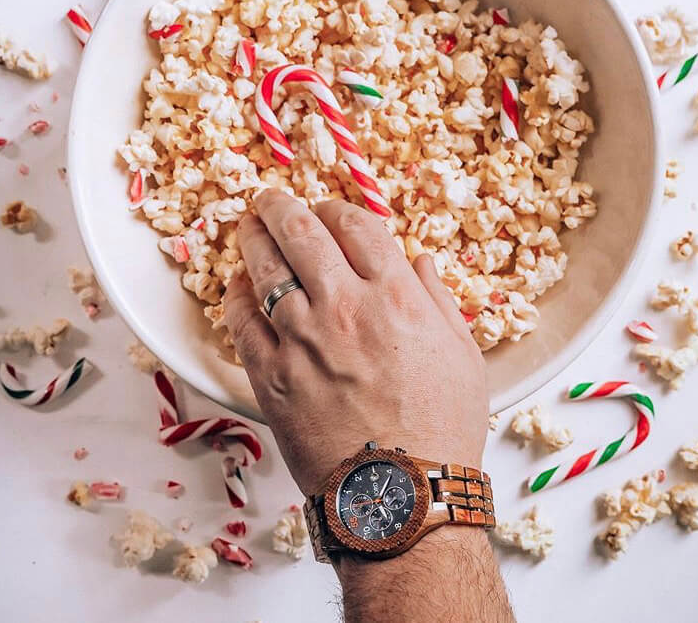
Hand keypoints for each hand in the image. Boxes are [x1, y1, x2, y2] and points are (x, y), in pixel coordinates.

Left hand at [222, 189, 488, 495]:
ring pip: (264, 267)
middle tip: (269, 199)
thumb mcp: (463, 356)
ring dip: (251, 238)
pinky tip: (236, 284)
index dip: (335, 208)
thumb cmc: (442, 427)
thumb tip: (420, 262)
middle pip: (301, 231)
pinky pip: (240, 320)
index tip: (326, 210)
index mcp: (395, 296)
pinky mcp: (270, 375)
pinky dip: (235, 295)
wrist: (400, 498)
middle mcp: (345, 306)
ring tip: (246, 227)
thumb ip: (438, 300)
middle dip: (280, 205)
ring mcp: (302, 338)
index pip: (355, 224)